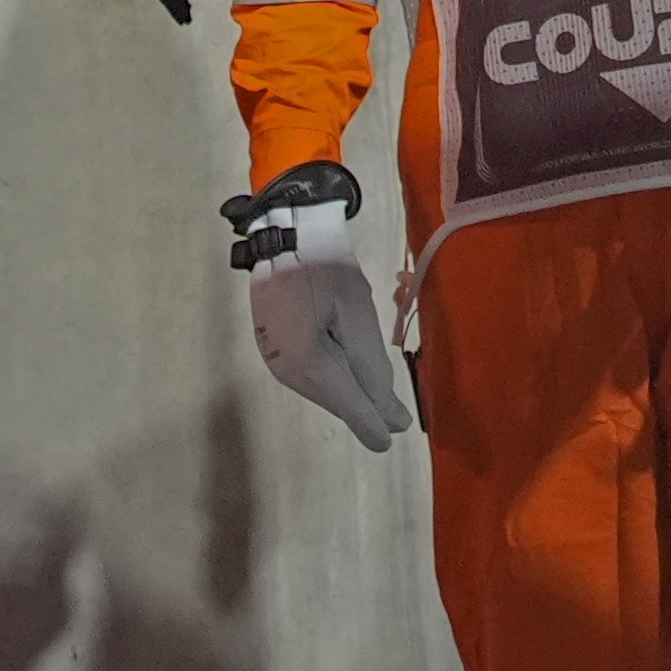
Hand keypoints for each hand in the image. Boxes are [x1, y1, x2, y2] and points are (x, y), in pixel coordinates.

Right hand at [223, 162, 408, 450]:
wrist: (282, 235)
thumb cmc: (326, 266)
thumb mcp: (358, 313)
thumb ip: (371, 365)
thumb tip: (387, 412)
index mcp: (309, 362)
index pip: (351, 406)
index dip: (377, 422)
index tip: (395, 436)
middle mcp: (288, 371)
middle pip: (336, 401)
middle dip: (366, 407)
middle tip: (395, 416)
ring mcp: (276, 362)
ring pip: (324, 392)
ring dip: (350, 393)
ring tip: (374, 391)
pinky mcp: (275, 352)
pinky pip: (311, 378)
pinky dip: (334, 379)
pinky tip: (345, 368)